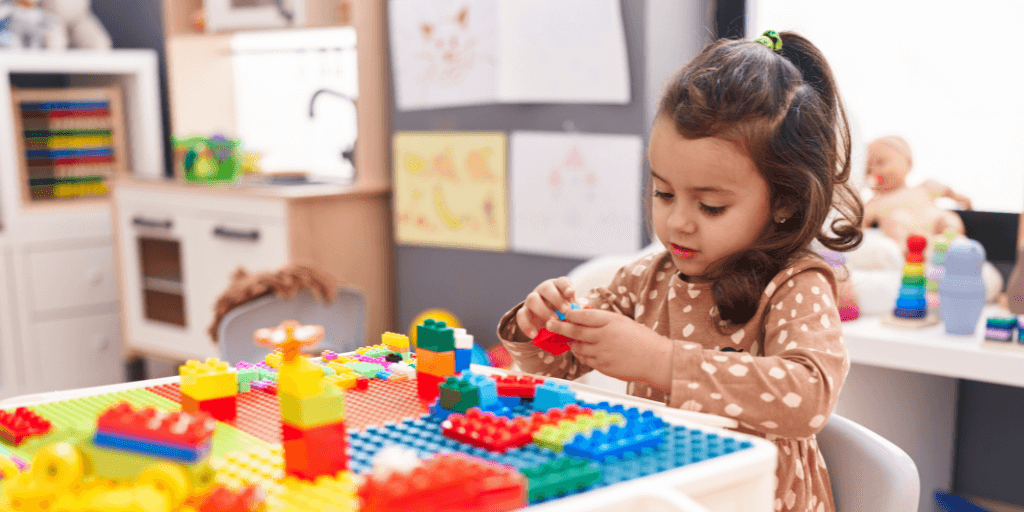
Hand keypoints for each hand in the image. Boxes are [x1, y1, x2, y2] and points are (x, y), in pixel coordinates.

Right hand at [516, 277, 574, 338]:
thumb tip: (585, 314)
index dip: (566, 286)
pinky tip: (535, 335)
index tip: (571, 293)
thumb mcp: (572, 312)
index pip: (562, 282)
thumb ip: (577, 311)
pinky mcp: (523, 312)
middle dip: (556, 298)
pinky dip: (527, 326)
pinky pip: (521, 316)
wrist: (547, 324)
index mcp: (558, 287)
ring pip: (532, 299)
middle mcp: (543, 290)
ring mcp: (531, 300)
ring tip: (553, 321)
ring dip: (543, 310)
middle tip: (565, 310)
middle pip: (546, 288)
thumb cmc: (564, 316)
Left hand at [546, 308, 672, 388]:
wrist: (656, 360)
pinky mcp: (603, 367)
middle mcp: (604, 336)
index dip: (570, 314)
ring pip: (577, 347)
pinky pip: (585, 359)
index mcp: (610, 321)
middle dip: (559, 327)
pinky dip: (581, 354)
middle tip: (550, 324)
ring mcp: (602, 353)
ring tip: (569, 339)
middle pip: (575, 331)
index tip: (562, 312)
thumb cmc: (641, 338)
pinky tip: (581, 351)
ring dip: (571, 342)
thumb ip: (602, 319)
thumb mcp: (623, 322)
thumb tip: (581, 315)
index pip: (583, 315)